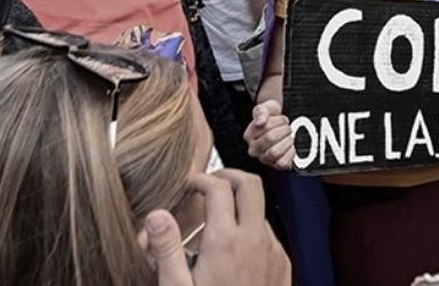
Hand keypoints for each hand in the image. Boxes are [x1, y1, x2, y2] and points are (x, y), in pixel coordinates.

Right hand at [143, 171, 290, 285]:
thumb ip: (167, 249)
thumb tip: (156, 214)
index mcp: (225, 241)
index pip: (219, 187)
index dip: (202, 178)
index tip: (189, 185)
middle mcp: (255, 239)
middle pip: (251, 184)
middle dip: (229, 176)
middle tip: (209, 184)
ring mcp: (273, 249)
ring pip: (259, 210)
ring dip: (239, 207)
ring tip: (213, 226)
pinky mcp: (282, 262)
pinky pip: (267, 234)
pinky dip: (249, 230)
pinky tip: (230, 252)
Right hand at [244, 100, 293, 169]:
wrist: (280, 125)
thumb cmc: (270, 117)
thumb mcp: (265, 109)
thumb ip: (261, 112)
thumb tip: (260, 122)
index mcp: (249, 135)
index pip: (265, 127)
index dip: (279, 121)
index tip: (282, 120)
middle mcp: (254, 149)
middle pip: (270, 138)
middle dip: (284, 130)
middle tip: (288, 128)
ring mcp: (264, 158)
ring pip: (275, 153)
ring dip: (287, 141)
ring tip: (289, 137)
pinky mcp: (274, 165)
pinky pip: (282, 163)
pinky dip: (290, 154)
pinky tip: (291, 147)